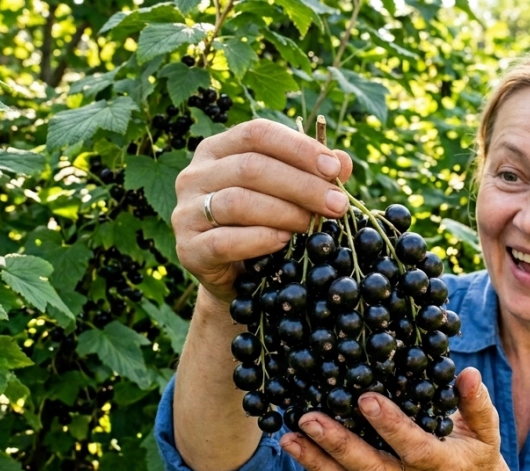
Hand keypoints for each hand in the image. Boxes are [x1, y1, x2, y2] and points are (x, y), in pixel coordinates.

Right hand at [172, 118, 353, 304]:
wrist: (237, 279)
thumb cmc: (264, 226)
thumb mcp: (290, 197)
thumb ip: (314, 177)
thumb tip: (344, 161)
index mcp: (218, 150)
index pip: (257, 133)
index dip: (299, 148)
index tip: (334, 169)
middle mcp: (195, 175)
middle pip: (251, 167)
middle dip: (302, 186)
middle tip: (337, 205)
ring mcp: (185, 212)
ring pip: (238, 202)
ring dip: (285, 213)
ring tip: (313, 225)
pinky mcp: (187, 249)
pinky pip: (224, 241)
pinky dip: (260, 240)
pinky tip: (284, 242)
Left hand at [278, 367, 510, 470]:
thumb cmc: (476, 450)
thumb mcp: (487, 428)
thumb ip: (476, 403)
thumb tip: (467, 373)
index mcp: (444, 466)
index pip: (415, 447)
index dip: (391, 426)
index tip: (366, 399)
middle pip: (373, 470)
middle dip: (340, 445)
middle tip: (310, 418)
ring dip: (317, 462)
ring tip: (288, 437)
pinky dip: (316, 468)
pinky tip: (294, 446)